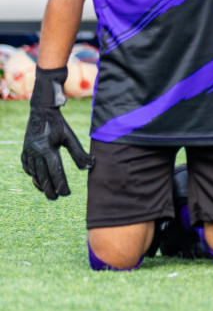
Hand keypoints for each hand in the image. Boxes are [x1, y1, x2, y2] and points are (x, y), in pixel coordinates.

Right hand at [21, 67, 92, 199]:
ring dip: (41, 184)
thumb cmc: (58, 124)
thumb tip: (90, 165)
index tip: (66, 194)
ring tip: (48, 192)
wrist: (41, 111)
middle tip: (56, 199)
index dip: (61, 184)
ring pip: (34, 173)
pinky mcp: (25, 150)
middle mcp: (35, 152)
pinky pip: (27, 167)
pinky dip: (32, 175)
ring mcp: (28, 152)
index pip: (55, 172)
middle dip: (50, 189)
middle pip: (43, 176)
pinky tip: (38, 180)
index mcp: (48, 149)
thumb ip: (78, 152)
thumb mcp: (69, 137)